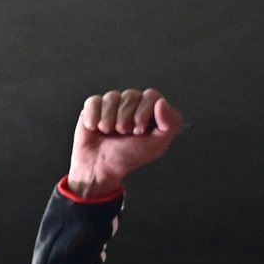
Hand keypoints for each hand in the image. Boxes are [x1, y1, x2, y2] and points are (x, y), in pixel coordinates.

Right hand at [68, 88, 183, 198]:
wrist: (99, 167)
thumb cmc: (128, 157)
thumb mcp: (157, 146)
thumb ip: (170, 124)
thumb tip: (161, 101)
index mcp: (150, 110)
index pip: (151, 96)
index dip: (144, 113)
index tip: (139, 132)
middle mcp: (132, 104)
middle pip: (131, 95)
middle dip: (125, 119)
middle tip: (123, 134)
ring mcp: (113, 103)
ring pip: (112, 97)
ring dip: (109, 121)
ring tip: (108, 133)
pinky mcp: (94, 106)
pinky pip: (94, 101)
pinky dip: (93, 118)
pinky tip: (94, 128)